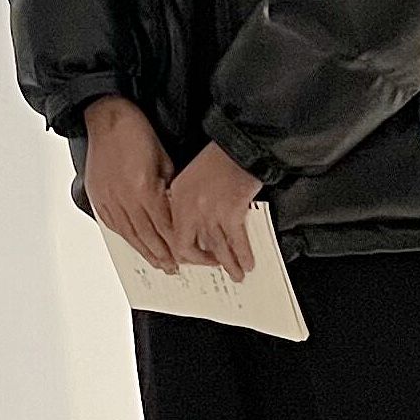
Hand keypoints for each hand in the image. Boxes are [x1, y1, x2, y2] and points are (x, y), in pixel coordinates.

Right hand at [83, 98, 181, 272]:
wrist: (107, 118)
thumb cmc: (136, 132)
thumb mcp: (163, 160)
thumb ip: (169, 189)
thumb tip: (175, 211)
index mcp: (144, 189)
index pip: (166, 227)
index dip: (179, 244)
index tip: (189, 254)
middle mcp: (124, 199)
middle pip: (148, 236)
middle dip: (164, 255)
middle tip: (175, 268)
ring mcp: (108, 199)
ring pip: (129, 234)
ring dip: (145, 251)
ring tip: (157, 263)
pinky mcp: (98, 196)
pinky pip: (113, 225)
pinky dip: (125, 237)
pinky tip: (134, 244)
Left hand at [166, 143, 264, 278]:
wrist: (239, 146)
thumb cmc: (219, 159)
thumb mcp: (190, 178)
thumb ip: (186, 202)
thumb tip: (195, 229)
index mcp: (175, 196)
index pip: (171, 234)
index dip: (182, 251)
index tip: (191, 258)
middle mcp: (188, 207)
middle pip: (186, 247)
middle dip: (201, 262)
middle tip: (213, 266)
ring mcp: (208, 212)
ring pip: (215, 249)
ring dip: (228, 264)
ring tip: (236, 273)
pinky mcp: (230, 213)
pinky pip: (236, 243)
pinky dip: (242, 256)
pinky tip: (247, 262)